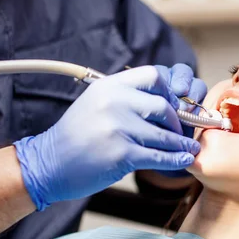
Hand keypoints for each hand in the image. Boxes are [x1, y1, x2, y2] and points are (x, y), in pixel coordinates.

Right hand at [14, 66, 199, 210]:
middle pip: (164, 104)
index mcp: (109, 85)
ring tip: (189, 148)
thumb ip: (125, 97)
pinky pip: (159, 156)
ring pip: (165, 134)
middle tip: (183, 131)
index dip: (170, 89)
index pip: (153, 75)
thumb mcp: (96, 103)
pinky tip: (183, 160)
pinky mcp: (121, 153)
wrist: (49, 163)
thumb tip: (163, 100)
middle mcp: (114, 102)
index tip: (176, 104)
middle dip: (178, 120)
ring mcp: (118, 127)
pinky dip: (175, 159)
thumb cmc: (76, 136)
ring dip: (181, 143)